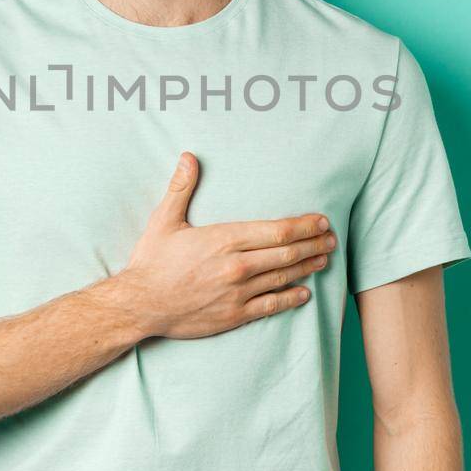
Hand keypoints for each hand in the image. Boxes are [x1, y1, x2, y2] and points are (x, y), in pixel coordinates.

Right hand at [111, 151, 336, 339]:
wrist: (139, 305)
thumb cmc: (152, 262)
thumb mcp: (164, 220)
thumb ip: (181, 187)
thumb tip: (189, 156)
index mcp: (225, 239)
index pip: (277, 230)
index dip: (304, 225)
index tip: (320, 220)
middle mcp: (237, 266)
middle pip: (288, 253)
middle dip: (314, 243)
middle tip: (331, 238)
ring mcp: (238, 293)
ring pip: (284, 278)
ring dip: (308, 267)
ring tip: (325, 258)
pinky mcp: (234, 315)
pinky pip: (271, 305)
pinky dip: (291, 298)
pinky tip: (305, 293)